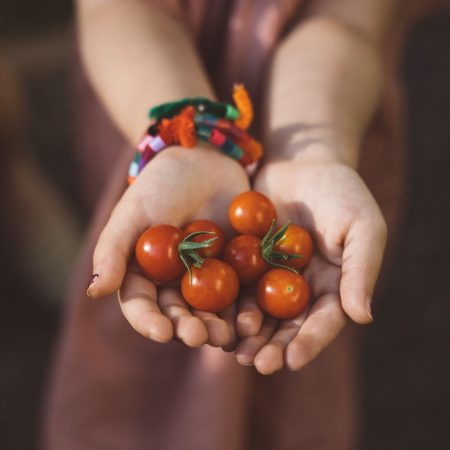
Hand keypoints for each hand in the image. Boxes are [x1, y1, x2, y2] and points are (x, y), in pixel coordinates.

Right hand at [87, 145, 249, 347]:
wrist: (205, 161)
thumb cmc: (162, 184)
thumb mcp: (133, 212)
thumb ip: (113, 250)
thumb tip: (94, 291)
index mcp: (145, 275)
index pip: (142, 306)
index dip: (149, 322)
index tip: (161, 332)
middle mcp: (175, 283)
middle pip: (179, 315)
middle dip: (188, 329)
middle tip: (200, 338)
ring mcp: (207, 279)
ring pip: (211, 312)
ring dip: (219, 327)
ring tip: (227, 337)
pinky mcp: (237, 270)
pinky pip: (242, 294)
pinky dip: (246, 308)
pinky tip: (253, 319)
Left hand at [235, 156, 386, 373]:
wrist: (302, 162)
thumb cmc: (340, 191)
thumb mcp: (362, 226)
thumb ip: (362, 269)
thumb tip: (363, 317)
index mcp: (333, 286)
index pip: (323, 322)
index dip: (309, 343)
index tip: (290, 361)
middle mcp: (302, 288)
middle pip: (287, 326)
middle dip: (272, 346)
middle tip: (254, 363)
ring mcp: (272, 277)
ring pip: (259, 313)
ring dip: (246, 333)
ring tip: (230, 350)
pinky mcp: (247, 262)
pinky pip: (236, 286)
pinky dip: (226, 304)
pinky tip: (213, 317)